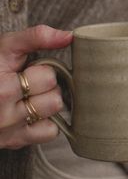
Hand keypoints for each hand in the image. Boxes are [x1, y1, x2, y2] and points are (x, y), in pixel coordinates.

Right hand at [0, 24, 72, 149]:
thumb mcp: (6, 47)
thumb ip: (37, 37)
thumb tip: (69, 36)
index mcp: (2, 88)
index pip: (49, 77)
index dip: (42, 69)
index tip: (26, 69)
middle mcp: (4, 114)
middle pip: (55, 98)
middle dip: (46, 87)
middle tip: (27, 83)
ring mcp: (9, 130)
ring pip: (54, 114)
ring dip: (47, 103)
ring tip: (29, 96)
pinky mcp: (14, 141)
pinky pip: (50, 132)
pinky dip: (45, 122)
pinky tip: (30, 112)